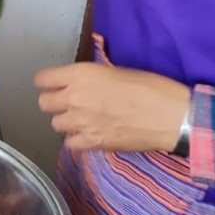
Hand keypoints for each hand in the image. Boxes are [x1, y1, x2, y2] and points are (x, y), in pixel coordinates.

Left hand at [35, 62, 191, 152]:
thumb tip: (80, 83)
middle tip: (70, 104)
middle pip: (44, 103)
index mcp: (80, 75)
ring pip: (55, 124)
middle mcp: (74, 97)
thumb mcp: (115, 71)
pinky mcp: (91, 142)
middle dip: (55, 103)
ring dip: (66, 122)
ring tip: (83, 120)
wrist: (171, 116)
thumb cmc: (151, 88)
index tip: (54, 85)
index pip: (42, 79)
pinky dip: (77, 140)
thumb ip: (90, 78)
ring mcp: (80, 122)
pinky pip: (70, 143)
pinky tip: (90, 134)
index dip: (48, 82)